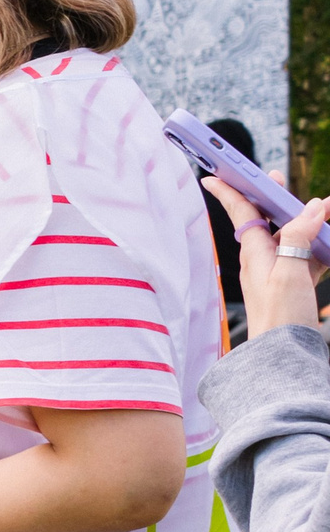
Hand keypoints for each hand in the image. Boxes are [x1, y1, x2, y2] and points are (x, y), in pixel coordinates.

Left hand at [205, 177, 329, 337]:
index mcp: (255, 252)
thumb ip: (300, 238)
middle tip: (278, 177)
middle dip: (275, 198)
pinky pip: (306, 258)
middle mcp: (263, 259)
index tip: (213, 176)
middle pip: (269, 221)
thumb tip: (312, 208)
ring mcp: (279, 272)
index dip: (229, 192)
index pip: (241, 213)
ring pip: (293, 238)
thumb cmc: (279, 318)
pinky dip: (319, 247)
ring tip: (326, 207)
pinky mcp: (294, 285)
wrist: (282, 356)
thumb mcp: (290, 273)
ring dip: (308, 222)